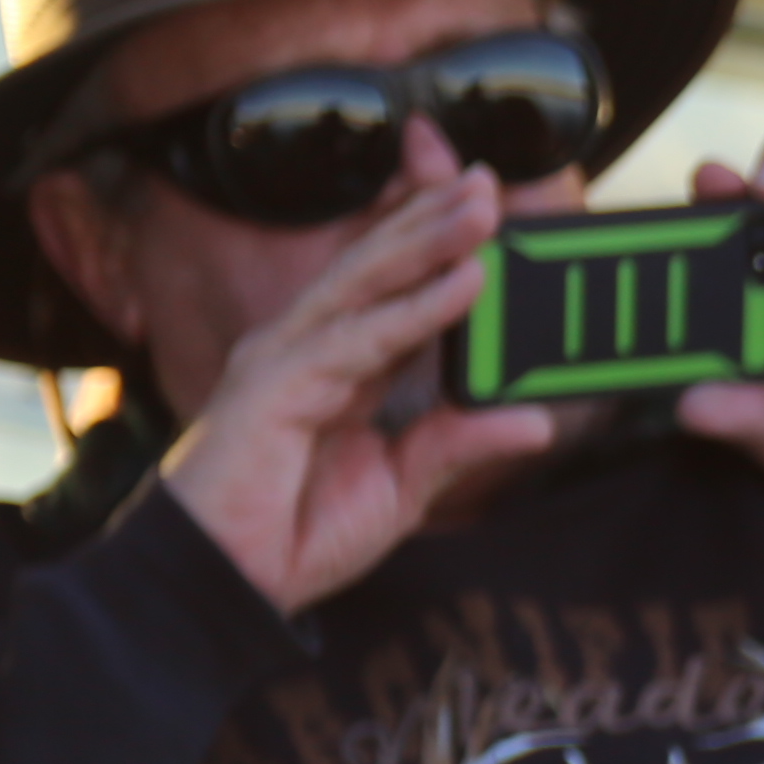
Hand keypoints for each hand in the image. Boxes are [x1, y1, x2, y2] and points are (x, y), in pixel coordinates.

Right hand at [156, 119, 563, 613]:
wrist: (228, 584)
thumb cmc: (293, 536)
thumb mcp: (403, 488)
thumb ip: (459, 443)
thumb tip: (535, 420)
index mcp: (334, 367)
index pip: (388, 288)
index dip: (426, 239)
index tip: (475, 202)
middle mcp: (305, 349)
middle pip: (375, 267)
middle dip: (429, 217)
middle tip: (486, 179)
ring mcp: (285, 361)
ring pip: (366, 284)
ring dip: (429, 241)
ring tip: (481, 207)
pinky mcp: (277, 387)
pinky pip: (362, 340)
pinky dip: (418, 310)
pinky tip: (464, 283)